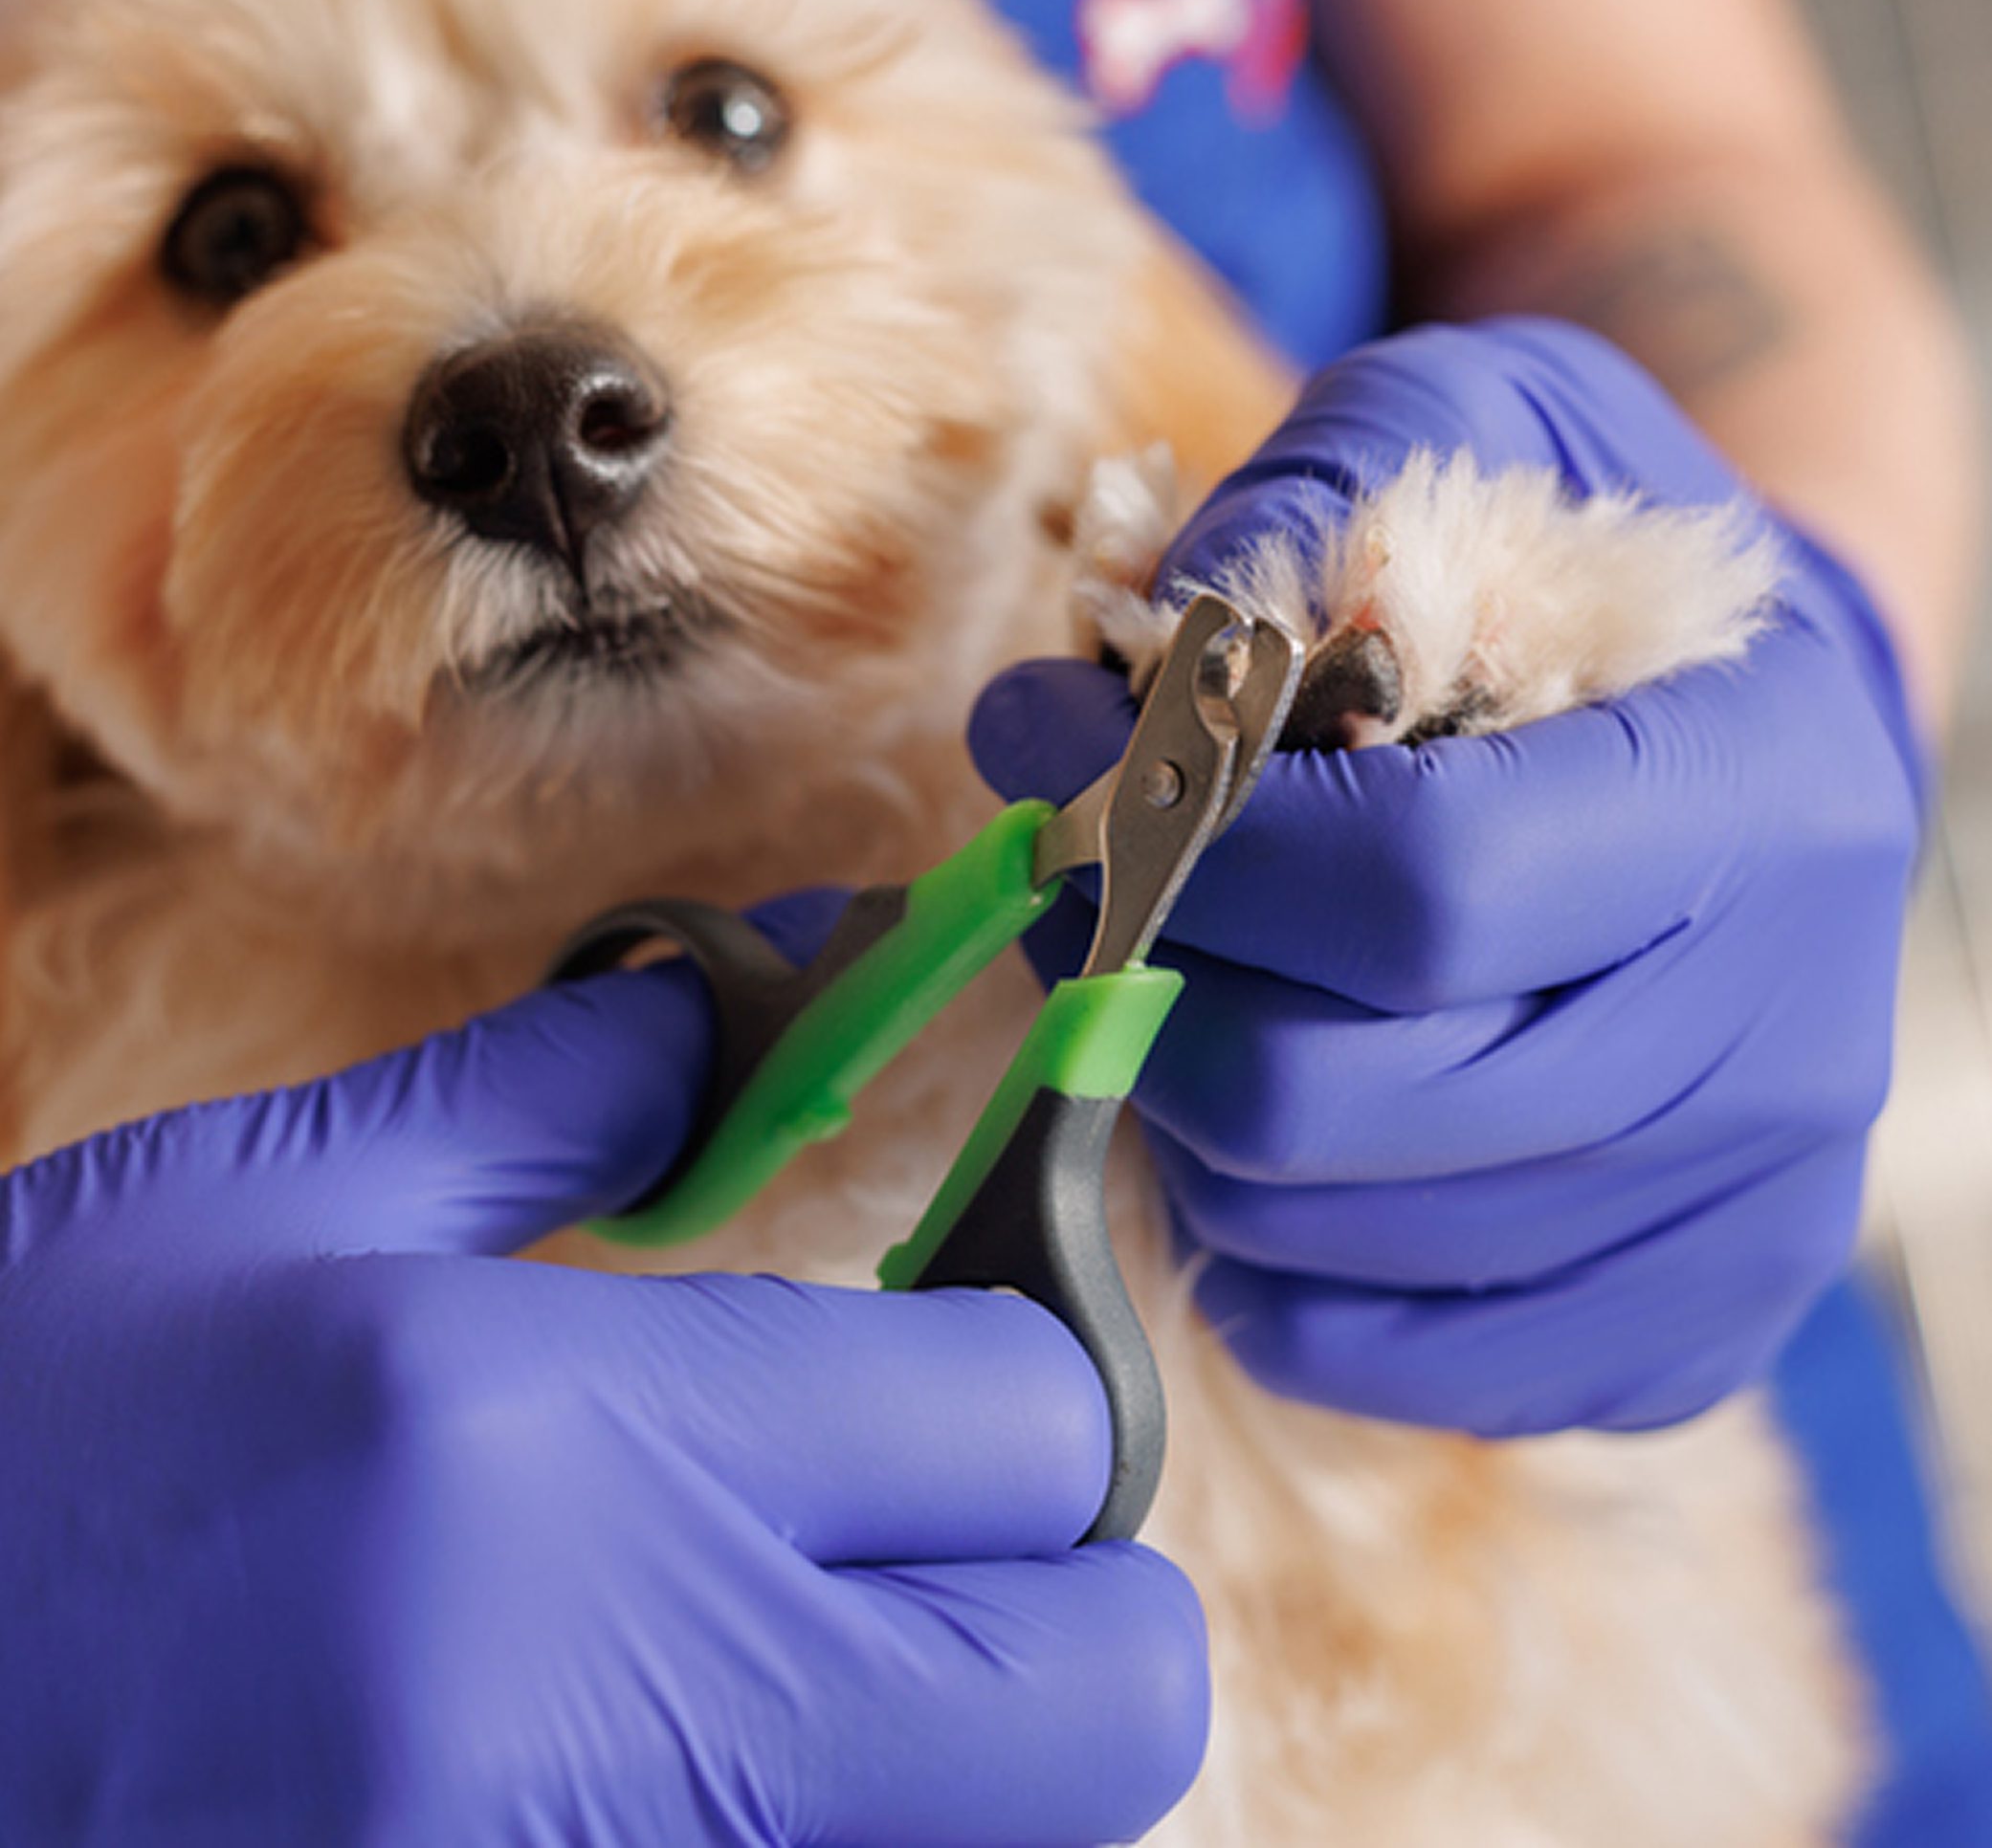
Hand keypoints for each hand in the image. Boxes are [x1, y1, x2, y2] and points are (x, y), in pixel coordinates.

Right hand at [0, 940, 1206, 1843]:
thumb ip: (550, 1099)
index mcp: (556, 1450)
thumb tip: (735, 998)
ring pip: (1010, 1841)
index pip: (1034, 1424)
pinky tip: (694, 1742)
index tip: (950, 1338)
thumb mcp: (255, 1217)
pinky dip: (841, 1829)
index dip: (1026, 1366)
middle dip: (1069, 1592)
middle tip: (927, 1517)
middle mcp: (627, 1725)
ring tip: (807, 1635)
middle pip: (1112, 1693)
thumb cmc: (5, 1453)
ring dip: (977, 1743)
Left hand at [973, 318, 1921, 1435]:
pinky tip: (1266, 1127)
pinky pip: (1377, 1359)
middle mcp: (1782, 1037)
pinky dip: (1256, 1254)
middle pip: (1337, 1096)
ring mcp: (1740, 1214)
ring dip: (1181, 1109)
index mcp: (1759, 790)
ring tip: (1179, 984)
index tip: (1079, 777)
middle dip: (1144, 985)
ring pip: (1322, 1239)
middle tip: (1087, 894)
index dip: (1200, 847)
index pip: (1423, 884)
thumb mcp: (1481, 428)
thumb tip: (1104, 685)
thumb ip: (1304, 499)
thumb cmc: (1606, 573)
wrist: (1772, 739)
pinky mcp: (1679, 1335)